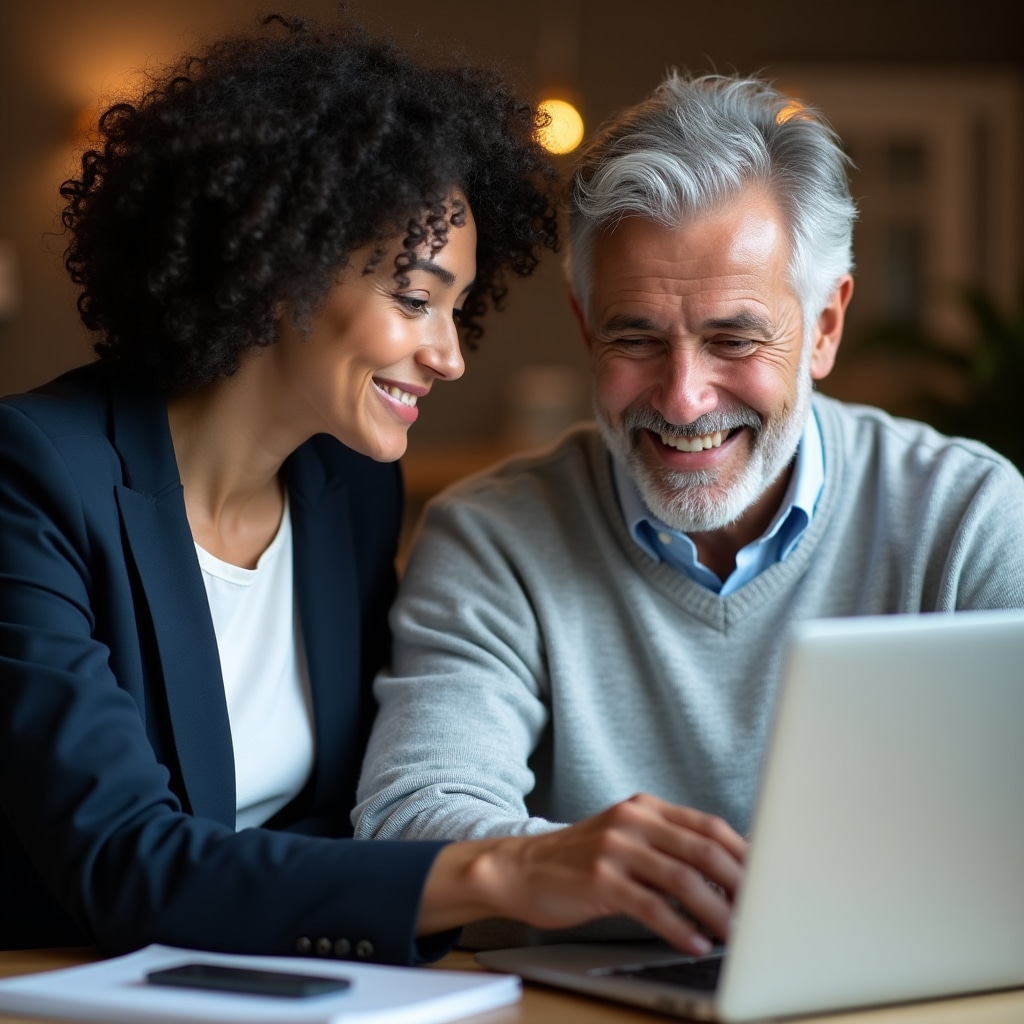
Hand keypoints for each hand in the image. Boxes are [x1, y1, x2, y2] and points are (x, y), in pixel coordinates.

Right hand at [418, 793, 746, 954]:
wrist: (520, 868)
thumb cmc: (579, 861)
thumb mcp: (625, 839)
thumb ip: (667, 848)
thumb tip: (725, 879)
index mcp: (644, 808)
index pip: (708, 825)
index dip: (744, 853)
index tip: (770, 879)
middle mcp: (633, 821)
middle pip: (703, 849)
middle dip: (740, 883)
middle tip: (763, 911)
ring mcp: (615, 848)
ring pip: (682, 878)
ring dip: (717, 911)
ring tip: (737, 936)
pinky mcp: (600, 879)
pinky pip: (651, 906)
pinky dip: (679, 928)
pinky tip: (694, 944)